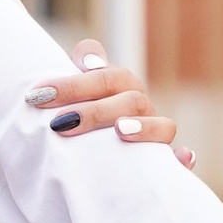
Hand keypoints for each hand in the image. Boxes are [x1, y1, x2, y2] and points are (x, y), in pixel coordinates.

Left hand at [29, 38, 192, 168]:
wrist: (91, 166)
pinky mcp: (163, 164)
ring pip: (163, 126)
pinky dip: (182, 159)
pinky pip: (180, 162)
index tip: (39, 95)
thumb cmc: (75, 123)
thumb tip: (88, 56)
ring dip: (144, 126)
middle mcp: (141, 109)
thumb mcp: (69, 100)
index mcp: (120, 88)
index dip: (76, 84)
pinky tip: (180, 158)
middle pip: (130, 99)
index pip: (108, 76)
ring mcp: (156, 136)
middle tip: (59, 123)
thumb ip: (76, 72)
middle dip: (94, 110)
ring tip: (120, 131)